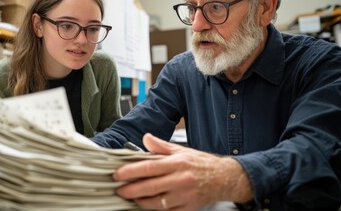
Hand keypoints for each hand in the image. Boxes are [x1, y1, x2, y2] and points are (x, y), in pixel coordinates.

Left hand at [113, 133, 253, 210]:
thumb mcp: (181, 150)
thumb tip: (145, 138)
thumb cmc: (201, 164)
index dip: (130, 171)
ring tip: (132, 198)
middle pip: (149, 187)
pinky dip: (156, 210)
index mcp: (177, 163)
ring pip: (157, 203)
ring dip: (141, 201)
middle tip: (119, 190)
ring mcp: (184, 195)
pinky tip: (148, 205)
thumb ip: (161, 146)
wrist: (224, 178)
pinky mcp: (188, 208)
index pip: (148, 167)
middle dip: (130, 190)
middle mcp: (180, 179)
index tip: (118, 174)